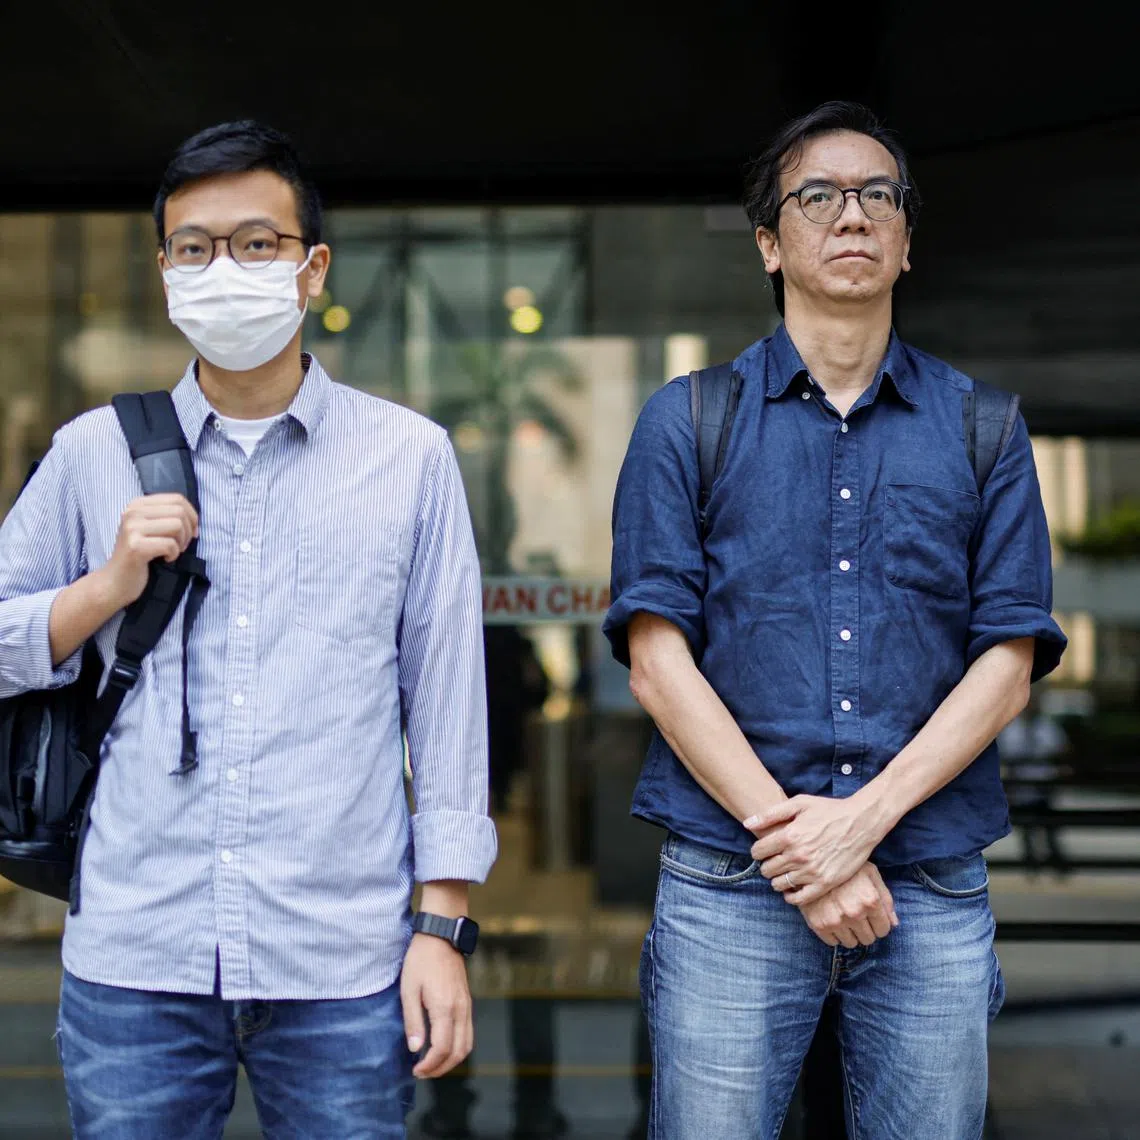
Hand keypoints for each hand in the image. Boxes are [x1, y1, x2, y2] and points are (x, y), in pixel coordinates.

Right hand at [100, 494, 198, 607]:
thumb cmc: (140, 555)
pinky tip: (165, 560)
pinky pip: (170, 544)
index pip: (177, 499)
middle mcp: (132, 512)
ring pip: (177, 525)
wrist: (116, 581)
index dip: (192, 515)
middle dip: (188, 530)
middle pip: (179, 511)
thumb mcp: (151, 529)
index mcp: (137, 505)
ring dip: (182, 542)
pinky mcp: (136, 547)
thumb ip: (167, 517)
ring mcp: (132, 529)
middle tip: (181, 545)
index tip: (192, 532)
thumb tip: (195, 518)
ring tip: (173, 552)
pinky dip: (174, 554)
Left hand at [400, 933, 473, 1078]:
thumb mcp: (409, 989)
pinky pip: (468, 1032)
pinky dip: (458, 1047)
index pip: (442, 1048)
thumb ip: (412, 1021)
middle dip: (441, 1068)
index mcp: (444, 1007)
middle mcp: (460, 1009)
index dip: (429, 1065)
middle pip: (459, 1052)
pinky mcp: (467, 1001)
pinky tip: (442, 1046)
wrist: (441, 935)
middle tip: (423, 1073)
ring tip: (433, 1064)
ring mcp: (467, 1005)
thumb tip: (415, 1049)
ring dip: (452, 1060)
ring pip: (467, 1044)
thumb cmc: (421, 960)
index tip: (415, 1070)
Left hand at [745, 793, 887, 905]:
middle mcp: (798, 855)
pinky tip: (791, 889)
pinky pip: (799, 899)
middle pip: (767, 869)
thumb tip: (746, 823)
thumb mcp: (799, 804)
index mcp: (790, 835)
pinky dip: (791, 896)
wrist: (861, 822)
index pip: (758, 851)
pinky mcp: (825, 883)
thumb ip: (770, 814)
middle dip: (766, 865)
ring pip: (779, 884)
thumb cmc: (829, 810)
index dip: (757, 851)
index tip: (763, 850)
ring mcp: (811, 871)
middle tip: (774, 861)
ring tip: (783, 872)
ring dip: (777, 879)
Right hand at [798, 864, 898, 948]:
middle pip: (868, 939)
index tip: (871, 916)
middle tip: (856, 915)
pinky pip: (832, 942)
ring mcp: (835, 920)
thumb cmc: (845, 866)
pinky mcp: (818, 924)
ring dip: (849, 933)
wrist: (811, 862)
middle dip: (865, 929)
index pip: (883, 930)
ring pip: (851, 943)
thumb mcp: (870, 874)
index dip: (879, 923)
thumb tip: (894, 923)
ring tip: (843, 916)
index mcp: (870, 900)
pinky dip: (833, 933)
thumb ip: (885, 898)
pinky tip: (831, 917)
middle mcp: (854, 913)